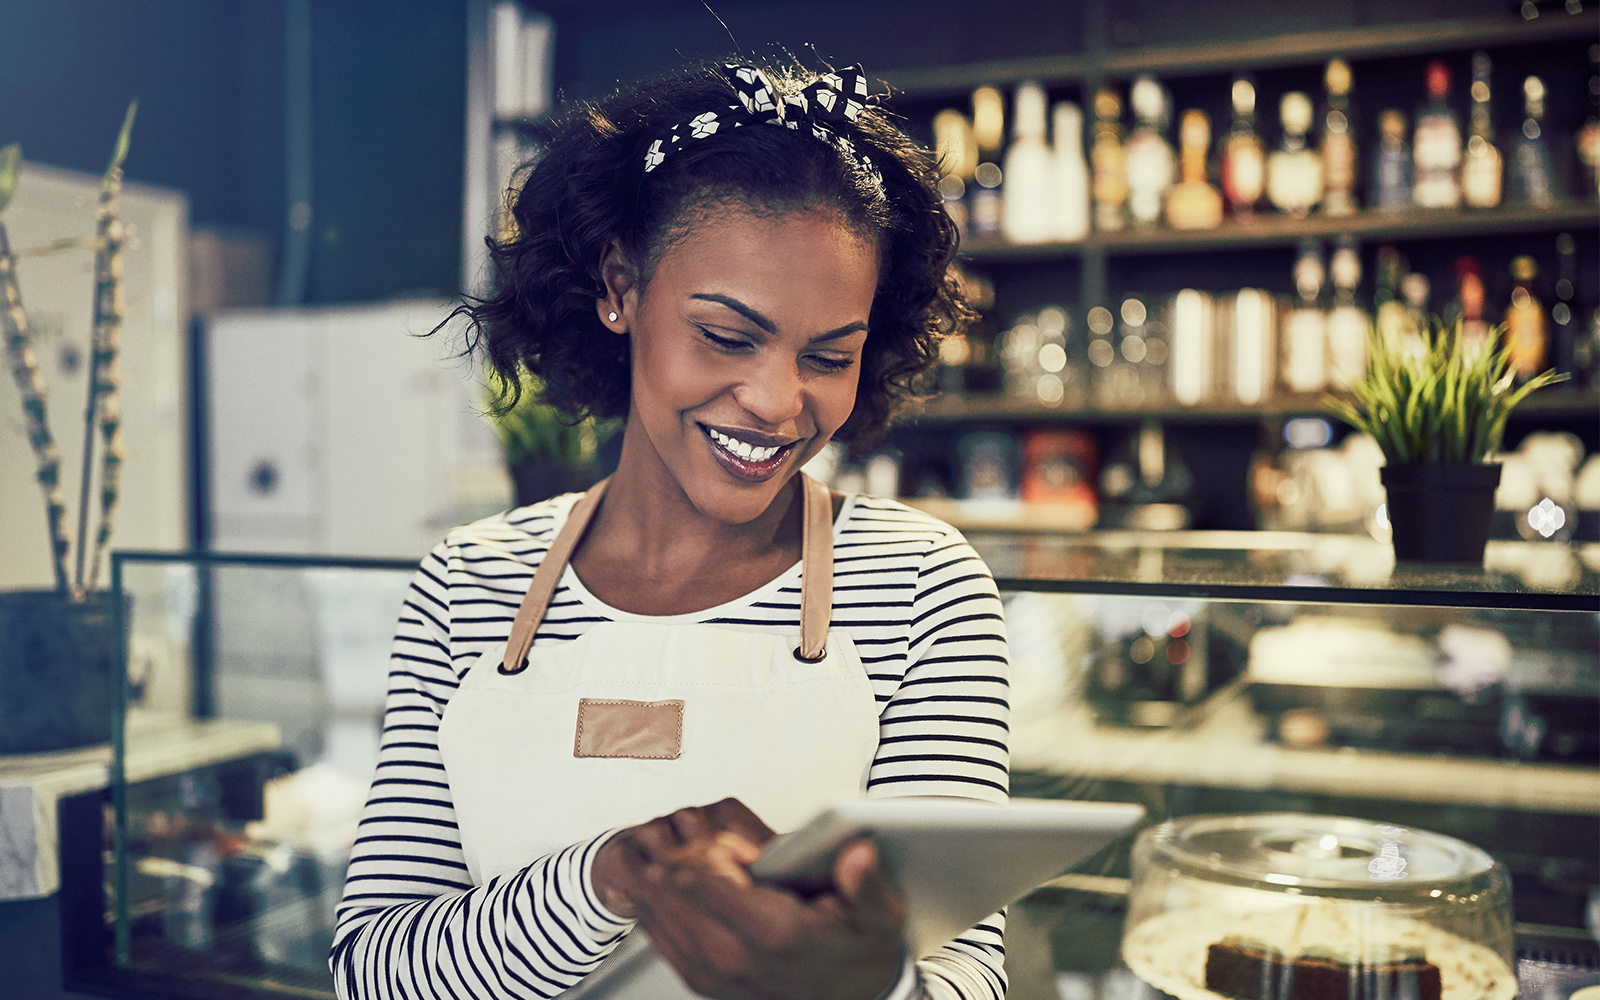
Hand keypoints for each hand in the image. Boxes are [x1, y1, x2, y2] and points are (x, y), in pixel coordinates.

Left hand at [602, 799, 907, 999]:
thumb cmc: (860, 955)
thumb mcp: (880, 917)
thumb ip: (866, 883)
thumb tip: (857, 853)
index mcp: (777, 934)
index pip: (715, 887)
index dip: (699, 854)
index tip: (701, 837)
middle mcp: (741, 959)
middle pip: (680, 902)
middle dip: (666, 866)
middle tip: (659, 838)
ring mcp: (720, 977)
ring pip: (667, 924)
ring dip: (653, 891)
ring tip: (646, 860)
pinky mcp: (708, 986)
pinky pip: (668, 946)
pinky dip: (655, 916)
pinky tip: (653, 895)